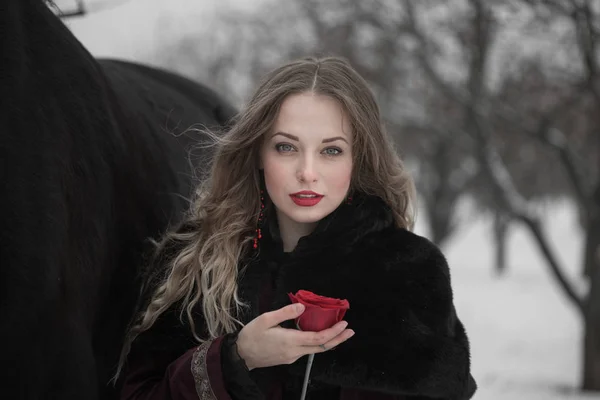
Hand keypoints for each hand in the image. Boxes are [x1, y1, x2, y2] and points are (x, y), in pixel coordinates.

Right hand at [235, 303, 354, 369]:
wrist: (241, 355)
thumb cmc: (252, 335)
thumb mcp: (266, 319)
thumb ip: (285, 312)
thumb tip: (303, 307)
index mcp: (290, 341)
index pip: (318, 338)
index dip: (334, 332)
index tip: (344, 324)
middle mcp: (294, 351)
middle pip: (322, 347)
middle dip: (338, 339)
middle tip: (350, 331)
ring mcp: (292, 356)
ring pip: (316, 350)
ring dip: (329, 341)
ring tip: (340, 332)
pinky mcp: (289, 358)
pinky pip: (308, 350)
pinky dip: (318, 342)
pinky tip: (320, 335)